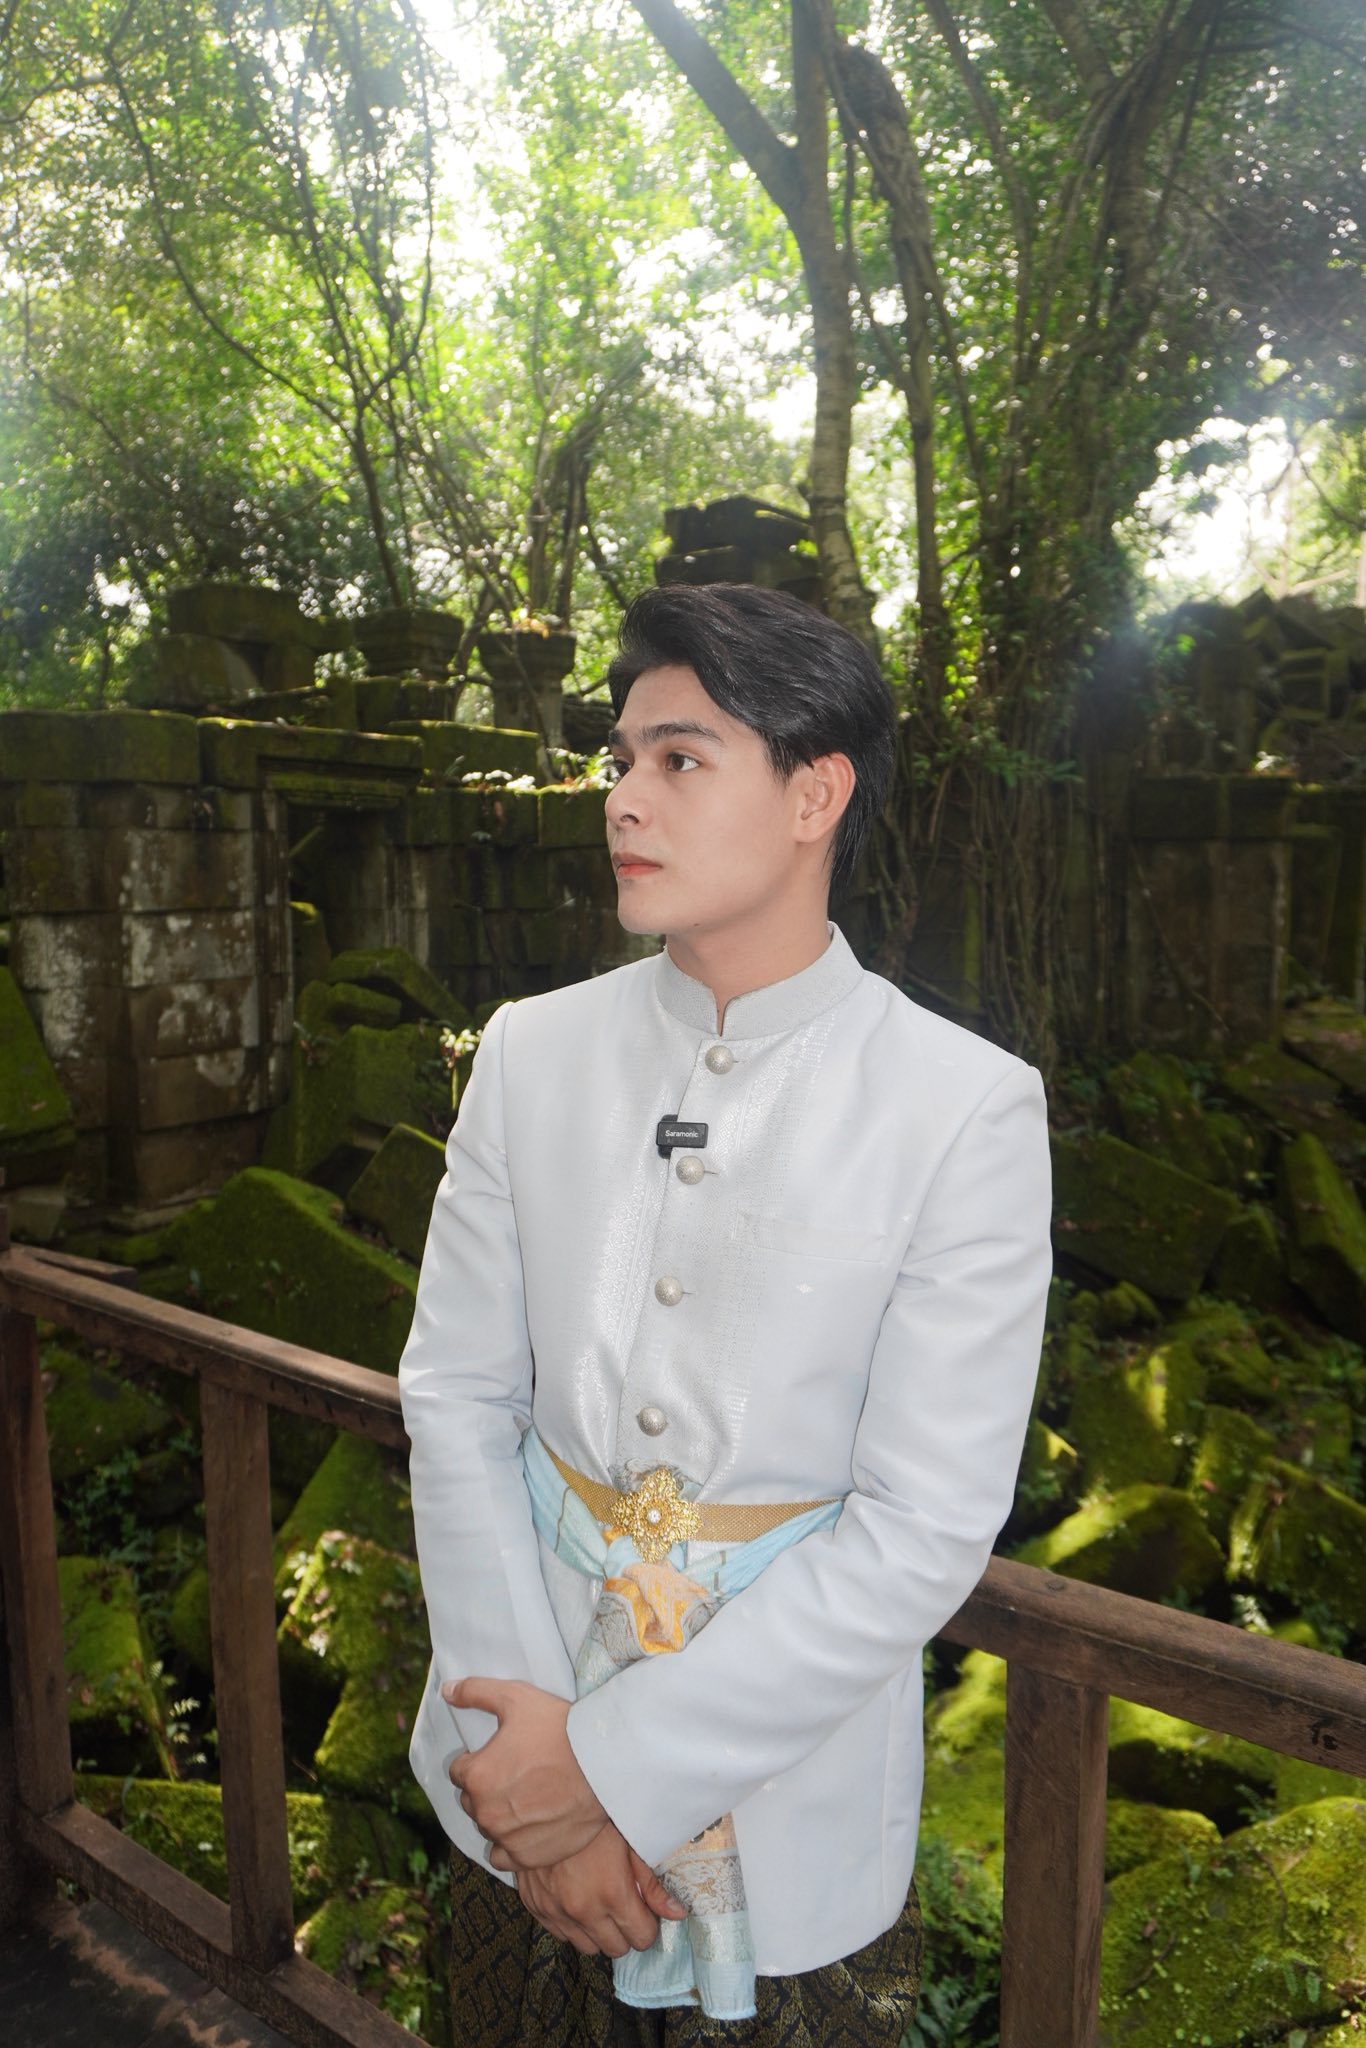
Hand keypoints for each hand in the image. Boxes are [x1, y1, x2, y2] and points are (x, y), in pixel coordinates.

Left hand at [445, 1676, 608, 1867]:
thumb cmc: (558, 1729)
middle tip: (517, 1773)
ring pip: (488, 1825)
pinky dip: (509, 1843)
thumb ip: (475, 1692)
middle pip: (472, 1799)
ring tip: (527, 1797)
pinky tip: (527, 1826)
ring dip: (498, 1814)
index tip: (502, 1754)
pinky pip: (501, 1856)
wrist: (602, 1766)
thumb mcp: (516, 1698)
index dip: (479, 1759)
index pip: (460, 1770)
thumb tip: (446, 1691)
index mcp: (476, 1775)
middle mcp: (484, 1811)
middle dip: (486, 1787)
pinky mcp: (526, 1857)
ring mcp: (505, 1837)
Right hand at [516, 1822, 686, 1956]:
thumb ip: (652, 1884)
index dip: (647, 1925)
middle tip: (623, 1907)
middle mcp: (584, 1910)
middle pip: (616, 1948)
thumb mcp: (629, 1844)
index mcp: (612, 1893)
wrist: (540, 1805)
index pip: (641, 1937)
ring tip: (599, 1904)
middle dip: (625, 1932)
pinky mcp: (537, 1909)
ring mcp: (557, 1912)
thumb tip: (677, 1914)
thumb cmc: (592, 1819)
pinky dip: (572, 1925)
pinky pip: (562, 1935)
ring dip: (598, 1932)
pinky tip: (576, 1900)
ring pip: (588, 1947)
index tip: (644, 1910)